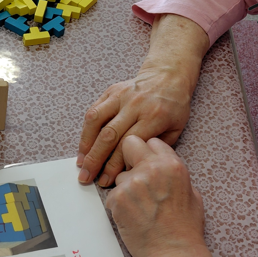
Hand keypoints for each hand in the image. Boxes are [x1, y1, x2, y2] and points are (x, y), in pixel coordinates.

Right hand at [77, 13, 209, 187]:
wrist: (168, 75)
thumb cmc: (174, 106)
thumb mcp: (176, 129)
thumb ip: (156, 148)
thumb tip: (134, 168)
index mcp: (153, 116)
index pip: (128, 145)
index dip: (114, 166)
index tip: (106, 181)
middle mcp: (135, 105)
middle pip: (109, 135)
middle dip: (95, 160)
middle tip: (86, 177)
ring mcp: (121, 96)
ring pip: (96, 122)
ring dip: (86, 145)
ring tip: (81, 163)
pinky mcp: (111, 91)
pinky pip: (94, 111)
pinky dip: (86, 130)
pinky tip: (83, 146)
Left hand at [106, 135, 231, 256]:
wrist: (174, 253)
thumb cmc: (185, 228)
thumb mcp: (192, 193)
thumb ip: (174, 174)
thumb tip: (163, 166)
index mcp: (172, 164)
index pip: (151, 141)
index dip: (148, 154)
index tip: (147, 165)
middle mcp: (151, 169)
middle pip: (128, 144)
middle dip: (129, 157)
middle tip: (135, 178)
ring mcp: (132, 183)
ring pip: (119, 175)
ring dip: (124, 188)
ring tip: (139, 209)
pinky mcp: (117, 199)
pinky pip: (111, 195)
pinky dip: (118, 206)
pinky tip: (132, 218)